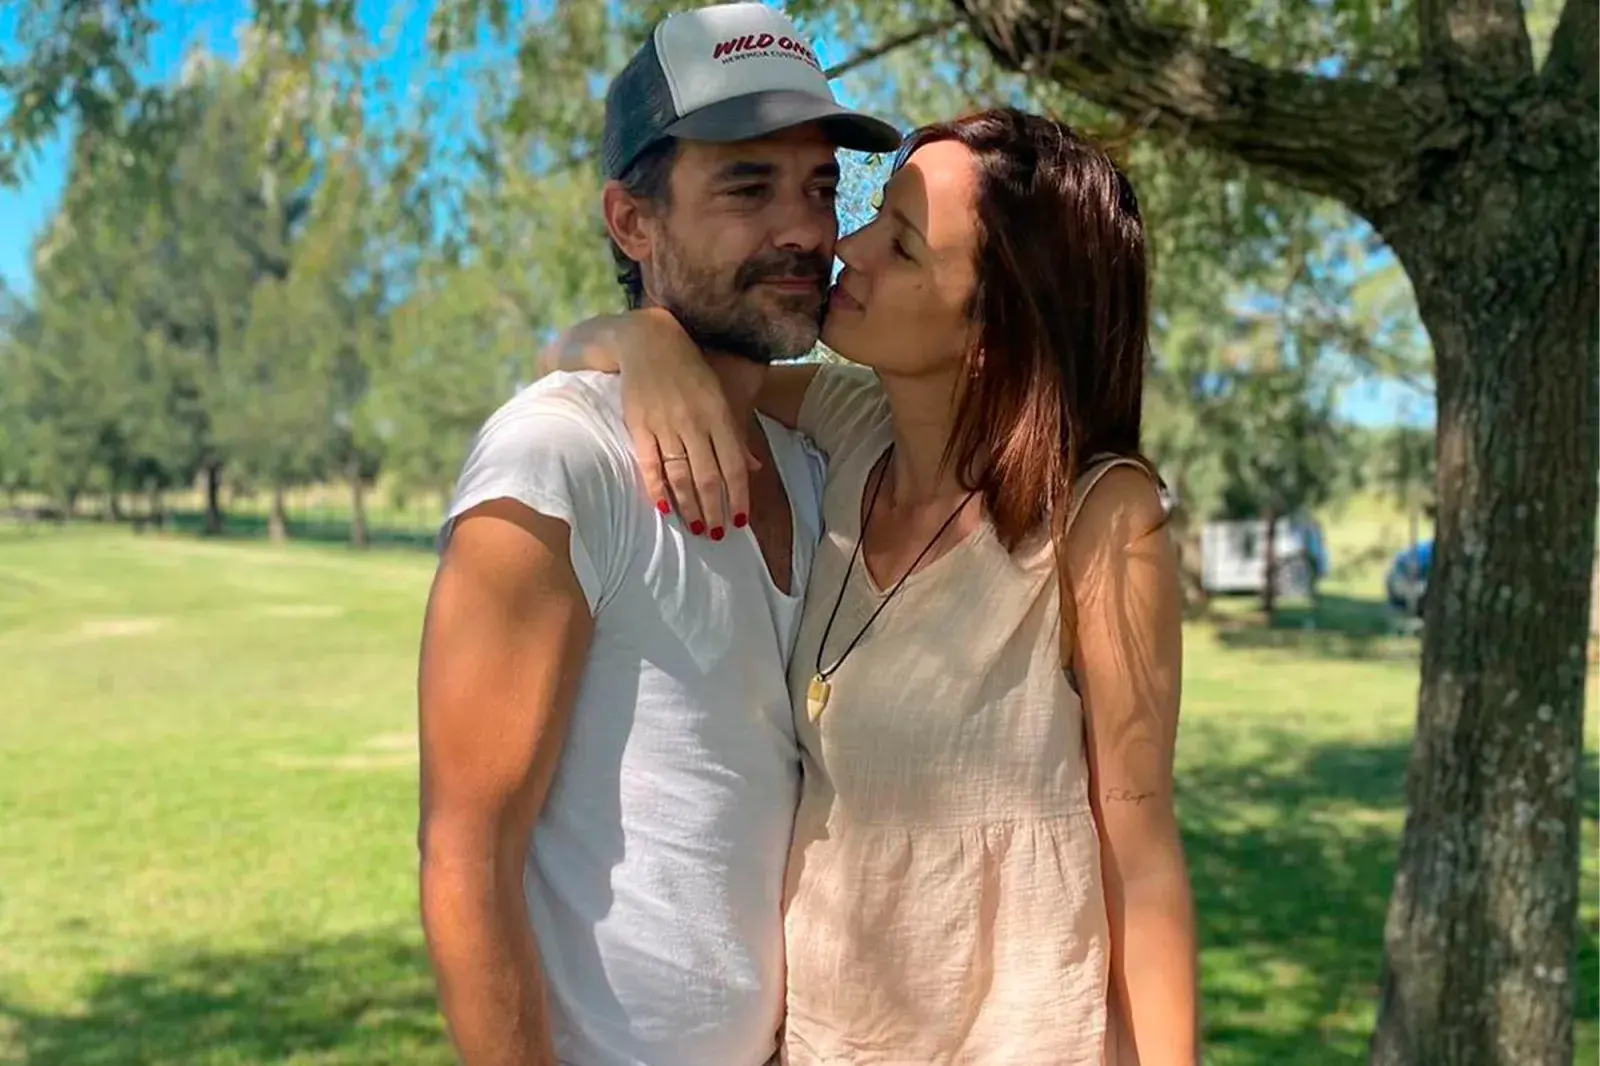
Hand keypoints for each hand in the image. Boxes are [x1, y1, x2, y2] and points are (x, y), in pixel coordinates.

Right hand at [573, 308, 758, 535]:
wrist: (648, 342)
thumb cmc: (692, 371)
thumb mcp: (721, 397)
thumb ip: (736, 435)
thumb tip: (754, 469)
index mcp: (719, 415)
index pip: (733, 465)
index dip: (739, 496)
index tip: (741, 520)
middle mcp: (694, 423)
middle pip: (707, 477)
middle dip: (714, 509)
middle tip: (718, 534)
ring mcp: (665, 425)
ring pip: (680, 475)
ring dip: (689, 506)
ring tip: (696, 528)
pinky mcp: (639, 425)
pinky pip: (649, 464)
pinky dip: (656, 488)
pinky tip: (664, 508)